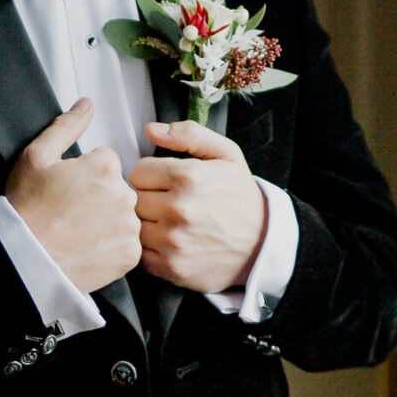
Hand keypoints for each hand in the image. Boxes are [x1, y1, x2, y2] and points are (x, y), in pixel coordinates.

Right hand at [6, 101, 141, 291]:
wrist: (26, 259)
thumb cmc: (28, 210)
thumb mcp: (36, 157)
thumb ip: (66, 126)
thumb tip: (86, 105)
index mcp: (104, 168)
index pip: (105, 162)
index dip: (84, 174)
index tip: (69, 190)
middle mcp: (123, 195)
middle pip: (117, 187)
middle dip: (99, 196)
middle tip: (71, 212)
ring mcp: (129, 227)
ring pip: (124, 215)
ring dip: (108, 220)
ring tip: (78, 231)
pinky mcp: (130, 254)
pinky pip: (127, 244)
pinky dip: (112, 246)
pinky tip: (88, 247)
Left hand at [129, 121, 267, 292]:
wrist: (263, 244)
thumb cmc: (241, 198)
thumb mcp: (226, 154)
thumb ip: (189, 135)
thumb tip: (152, 130)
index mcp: (188, 177)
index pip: (137, 172)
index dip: (151, 175)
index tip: (165, 182)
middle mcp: (178, 209)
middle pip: (133, 199)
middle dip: (149, 198)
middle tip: (169, 202)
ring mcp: (173, 241)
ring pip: (134, 226)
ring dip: (147, 224)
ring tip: (169, 222)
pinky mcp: (171, 267)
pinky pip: (140, 254)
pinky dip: (151, 249)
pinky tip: (171, 242)